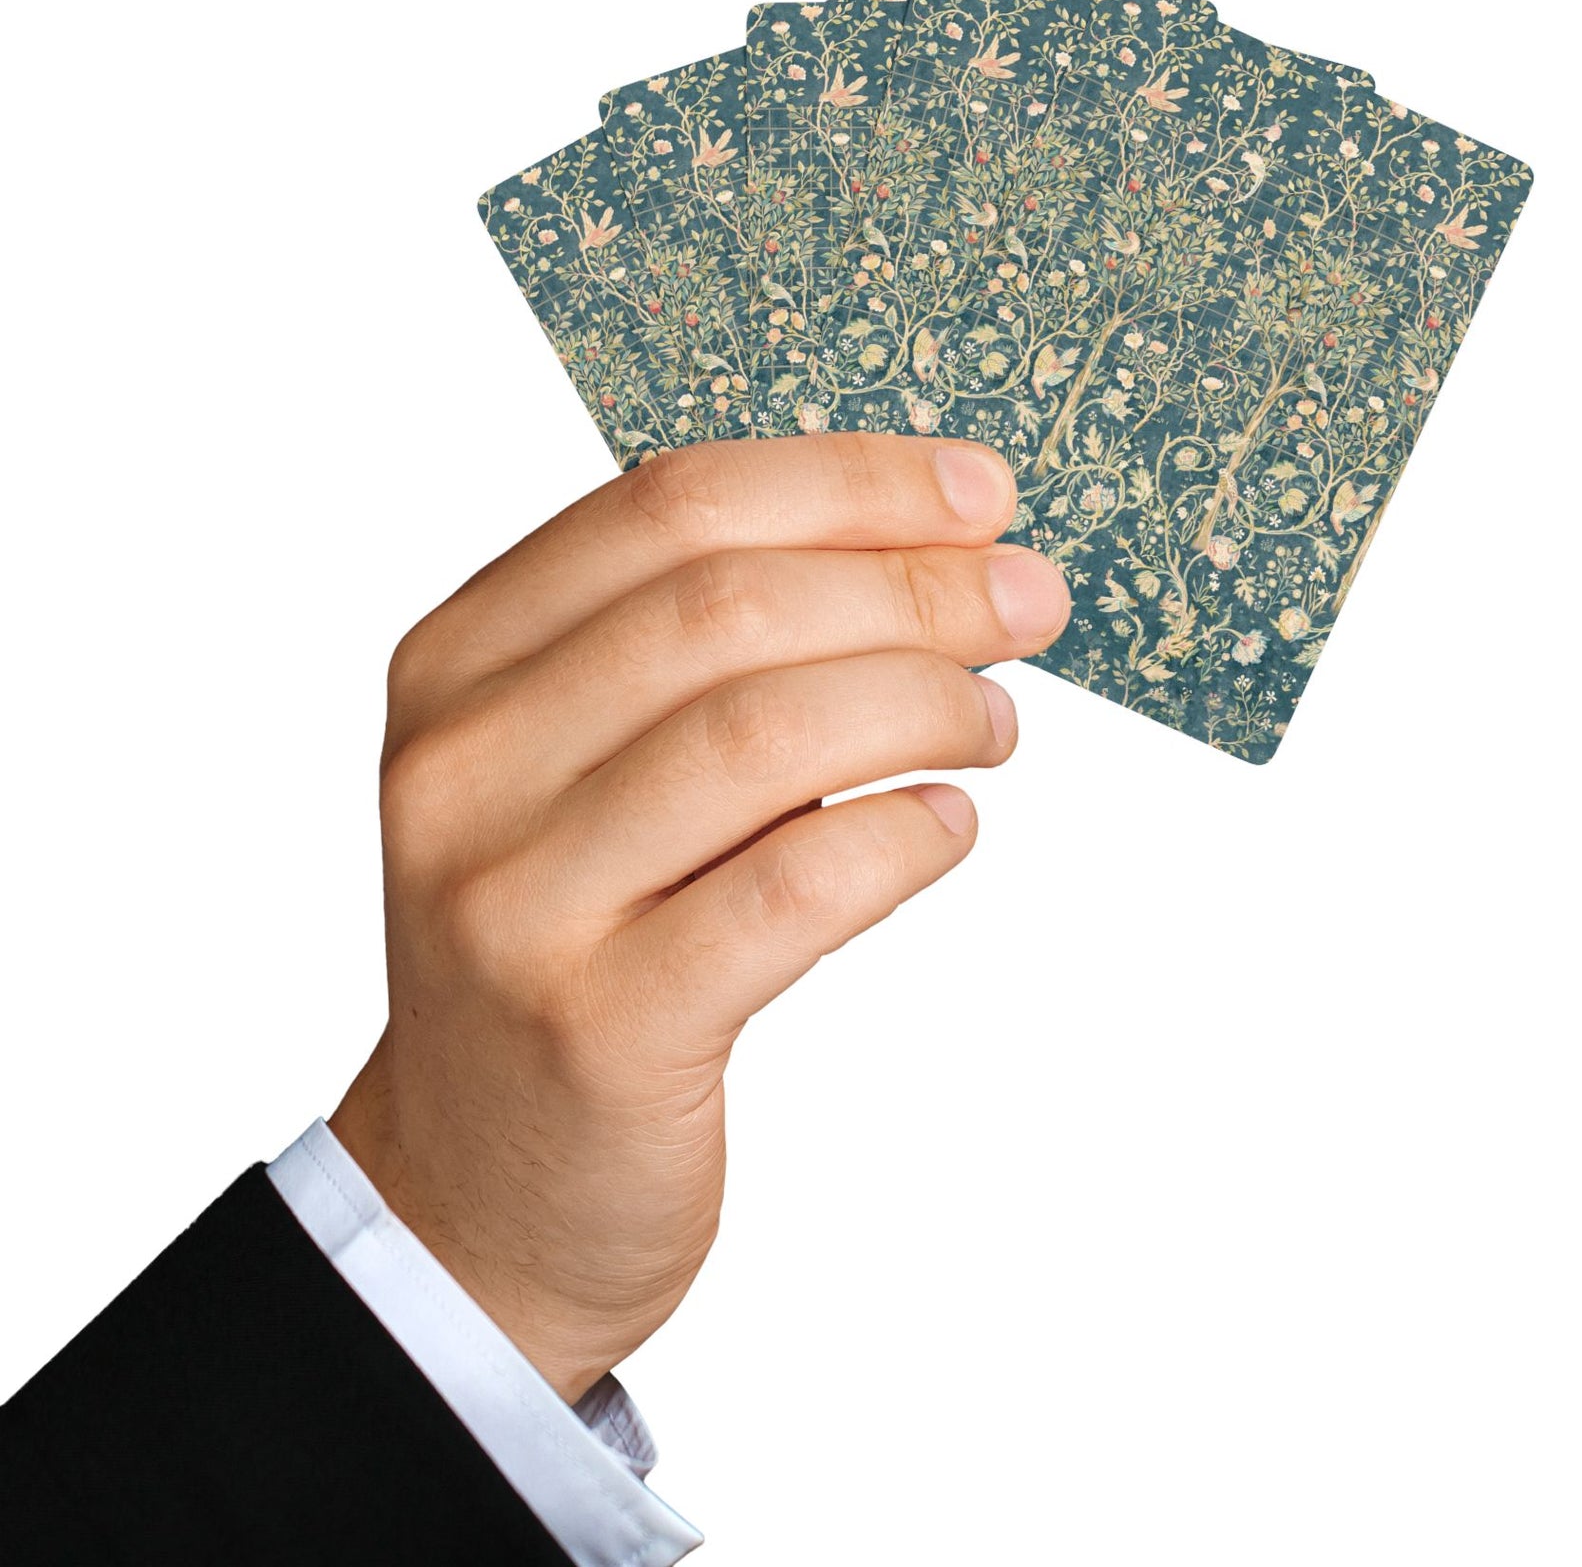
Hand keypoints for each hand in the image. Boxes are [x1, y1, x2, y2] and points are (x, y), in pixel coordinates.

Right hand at [330, 434, 1068, 1399]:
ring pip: (764, 733)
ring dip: (922, 702)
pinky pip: (792, 889)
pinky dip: (899, 836)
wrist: (481, 1190)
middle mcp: (463, 766)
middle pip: (727, 606)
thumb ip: (703, 653)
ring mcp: (518, 899)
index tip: (982, 494)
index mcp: (459, 662)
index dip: (849, 482)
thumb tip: (932, 548)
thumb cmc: (576, 943)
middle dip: (915, 584)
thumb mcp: (585, 769)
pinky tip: (945, 823)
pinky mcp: (599, 1025)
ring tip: (996, 722)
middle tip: (1032, 600)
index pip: (670, 505)